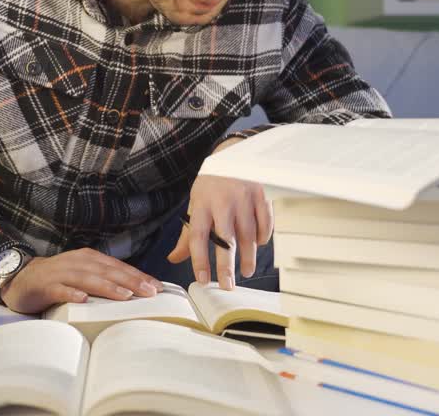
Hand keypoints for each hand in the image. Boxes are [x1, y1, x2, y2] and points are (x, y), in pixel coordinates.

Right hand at [0, 248, 162, 314]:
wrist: (21, 280)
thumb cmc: (57, 281)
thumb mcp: (83, 276)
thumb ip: (103, 280)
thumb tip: (134, 291)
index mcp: (88, 258)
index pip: (117, 267)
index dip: (137, 276)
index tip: (157, 287)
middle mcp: (76, 262)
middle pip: (106, 271)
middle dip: (129, 280)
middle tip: (149, 292)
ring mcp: (59, 273)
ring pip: (86, 279)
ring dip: (106, 287)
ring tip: (125, 296)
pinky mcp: (43, 286)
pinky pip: (59, 290)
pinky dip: (71, 294)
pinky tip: (83, 299)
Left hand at [167, 138, 272, 289]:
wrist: (233, 154)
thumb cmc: (211, 184)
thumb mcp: (195, 204)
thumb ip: (187, 233)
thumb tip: (174, 258)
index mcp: (202, 204)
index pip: (198, 237)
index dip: (199, 260)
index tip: (202, 280)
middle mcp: (223, 202)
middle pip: (226, 240)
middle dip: (226, 266)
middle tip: (227, 285)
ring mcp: (244, 198)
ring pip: (248, 235)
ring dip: (248, 257)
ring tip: (246, 272)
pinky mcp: (261, 195)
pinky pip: (265, 223)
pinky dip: (263, 237)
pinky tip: (258, 245)